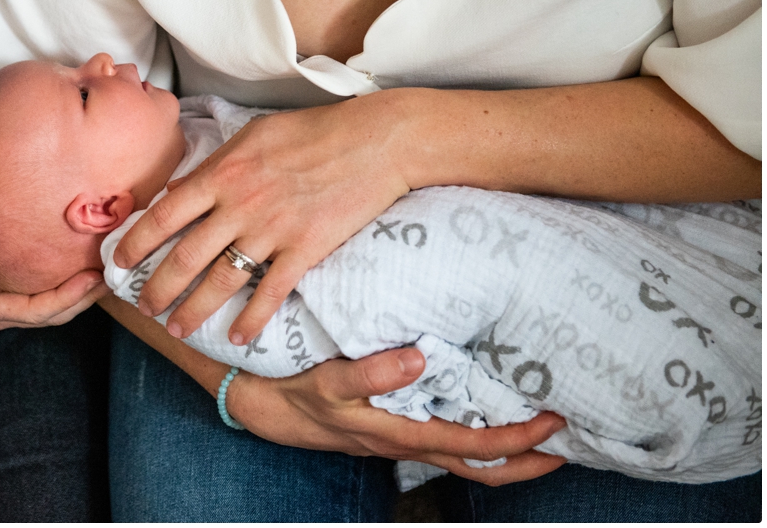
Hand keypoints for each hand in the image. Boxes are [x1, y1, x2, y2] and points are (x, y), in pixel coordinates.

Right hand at [0, 206, 107, 330]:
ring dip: (78, 295)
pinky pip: (40, 292)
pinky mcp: (1, 288)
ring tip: (105, 271)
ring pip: (48, 307)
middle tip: (112, 275)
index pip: (33, 311)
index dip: (66, 299)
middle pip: (49, 316)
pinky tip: (79, 261)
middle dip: (83, 300)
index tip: (92, 278)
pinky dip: (64, 282)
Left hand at [113, 94, 412, 344]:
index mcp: (222, 174)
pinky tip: (237, 337)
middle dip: (158, 288)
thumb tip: (176, 190)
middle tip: (142, 309)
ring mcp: (272, 230)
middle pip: (185, 256)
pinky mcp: (305, 249)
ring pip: (221, 281)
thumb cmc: (312, 131)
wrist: (375, 141)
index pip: (165, 215)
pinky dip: (251, 319)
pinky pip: (270, 293)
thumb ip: (212, 165)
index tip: (119, 263)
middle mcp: (239, 205)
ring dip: (193, 310)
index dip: (137, 242)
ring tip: (175, 329)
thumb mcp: (252, 136)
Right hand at [228, 346, 567, 484]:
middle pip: (483, 467)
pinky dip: (474, 432)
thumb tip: (420, 359)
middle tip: (569, 441)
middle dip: (530, 461)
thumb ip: (371, 371)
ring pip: (466, 456)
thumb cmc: (293, 391)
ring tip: (539, 427)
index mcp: (402, 433)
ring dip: (507, 450)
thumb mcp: (328, 380)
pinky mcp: (389, 425)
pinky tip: (481, 406)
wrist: (257, 402)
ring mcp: (400, 437)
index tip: (557, 421)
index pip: (477, 447)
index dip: (522, 440)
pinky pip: (444, 438)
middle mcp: (407, 442)